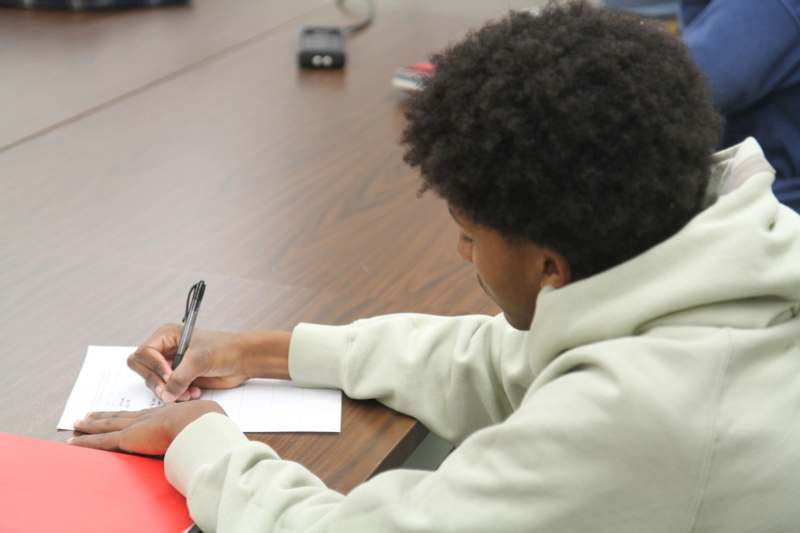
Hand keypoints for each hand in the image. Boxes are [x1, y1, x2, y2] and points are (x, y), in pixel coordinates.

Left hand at [68, 400, 224, 455]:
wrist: (199, 423)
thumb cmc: (207, 423)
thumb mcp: (204, 423)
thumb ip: (201, 428)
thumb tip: (210, 433)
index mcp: (164, 415)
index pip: (141, 415)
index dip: (128, 414)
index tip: (120, 412)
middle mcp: (147, 418)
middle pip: (120, 416)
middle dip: (104, 416)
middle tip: (88, 416)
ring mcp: (136, 426)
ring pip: (107, 425)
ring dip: (91, 426)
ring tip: (77, 425)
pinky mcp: (128, 438)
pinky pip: (101, 441)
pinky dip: (85, 442)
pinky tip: (72, 442)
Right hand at [128, 324, 250, 402]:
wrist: (242, 360)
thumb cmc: (224, 349)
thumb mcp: (199, 360)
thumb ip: (180, 377)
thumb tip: (166, 394)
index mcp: (166, 336)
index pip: (143, 353)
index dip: (154, 367)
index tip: (170, 375)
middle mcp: (165, 350)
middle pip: (142, 369)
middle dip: (158, 382)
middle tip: (173, 389)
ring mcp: (171, 365)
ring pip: (154, 383)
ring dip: (170, 391)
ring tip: (189, 392)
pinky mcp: (179, 379)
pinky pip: (167, 392)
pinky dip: (178, 395)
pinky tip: (194, 392)